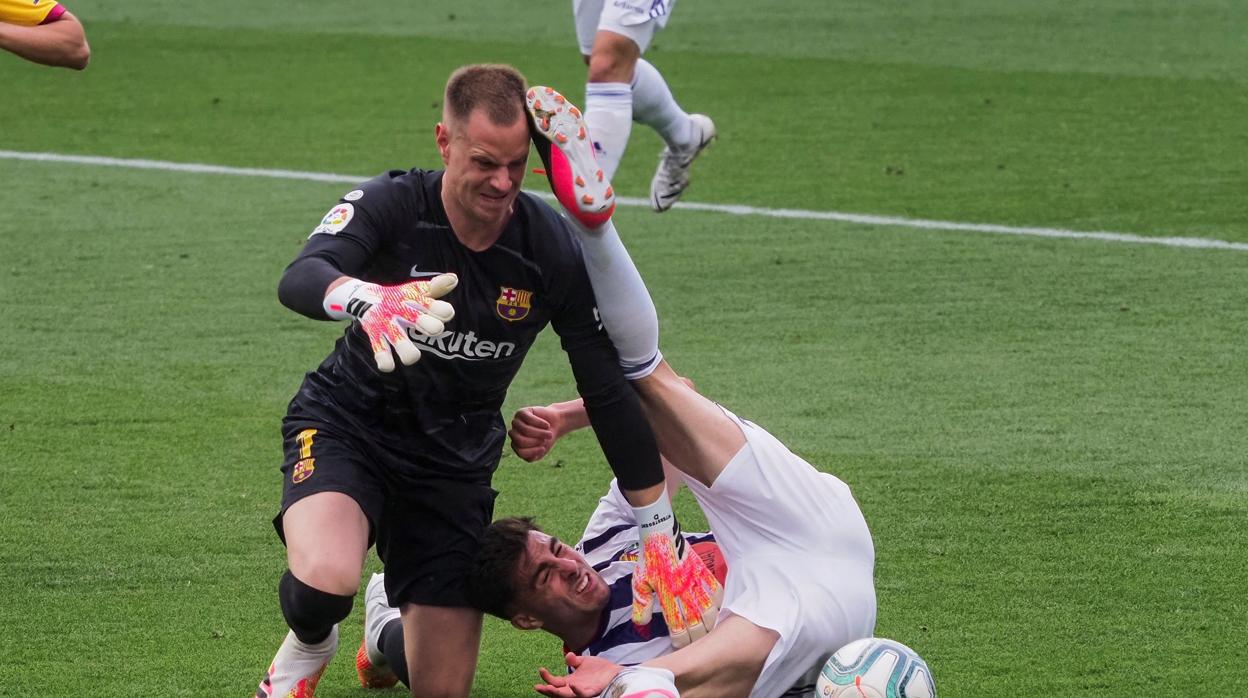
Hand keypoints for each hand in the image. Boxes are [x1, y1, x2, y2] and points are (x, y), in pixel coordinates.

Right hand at [327, 274, 456, 371]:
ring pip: (398, 338)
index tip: (447, 313)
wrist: (363, 297)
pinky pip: (379, 350)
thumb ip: (436, 287)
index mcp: (414, 300)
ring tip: (412, 357)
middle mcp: (401, 311)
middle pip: (417, 318)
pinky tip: (389, 366)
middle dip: (429, 325)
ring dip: (406, 350)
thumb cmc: (399, 298)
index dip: (441, 310)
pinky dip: (384, 360)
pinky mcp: (374, 335)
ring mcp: (387, 324)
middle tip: (435, 330)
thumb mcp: (417, 291)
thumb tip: (454, 279)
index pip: (431, 303)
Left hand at [508, 405, 564, 461]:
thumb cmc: (546, 438)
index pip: (521, 452)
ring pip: (525, 430)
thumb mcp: (541, 451)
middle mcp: (514, 434)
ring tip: (549, 433)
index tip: (544, 448)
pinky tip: (547, 425)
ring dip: (540, 433)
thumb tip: (526, 454)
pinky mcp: (522, 413)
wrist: (555, 424)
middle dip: (536, 441)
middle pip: (520, 441)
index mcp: (516, 446)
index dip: (534, 451)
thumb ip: (532, 457)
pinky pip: (529, 419)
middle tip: (546, 440)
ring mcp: (516, 423)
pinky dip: (540, 424)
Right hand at [535, 653, 621, 697]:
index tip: (541, 669)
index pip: (555, 682)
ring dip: (557, 693)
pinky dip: (577, 690)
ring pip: (567, 696)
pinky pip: (583, 694)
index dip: (547, 678)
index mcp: (570, 681)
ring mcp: (582, 691)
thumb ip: (574, 660)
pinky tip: (572, 684)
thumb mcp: (584, 662)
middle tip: (538, 687)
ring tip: (549, 688)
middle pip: (557, 692)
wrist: (615, 671)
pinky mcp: (592, 691)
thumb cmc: (599, 669)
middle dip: (547, 690)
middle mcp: (573, 688)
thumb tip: (567, 656)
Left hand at [632, 533, 722, 647]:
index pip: (678, 625)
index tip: (679, 646)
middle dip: (698, 638)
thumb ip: (641, 606)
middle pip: (698, 622)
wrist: (660, 533)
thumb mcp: (639, 582)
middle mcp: (684, 591)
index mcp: (667, 595)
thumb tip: (642, 625)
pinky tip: (718, 612)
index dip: (680, 640)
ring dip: (711, 625)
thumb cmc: (649, 559)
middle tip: (696, 646)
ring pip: (710, 610)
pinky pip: (717, 592)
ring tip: (710, 634)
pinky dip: (719, 604)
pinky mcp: (704, 572)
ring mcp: (696, 581)